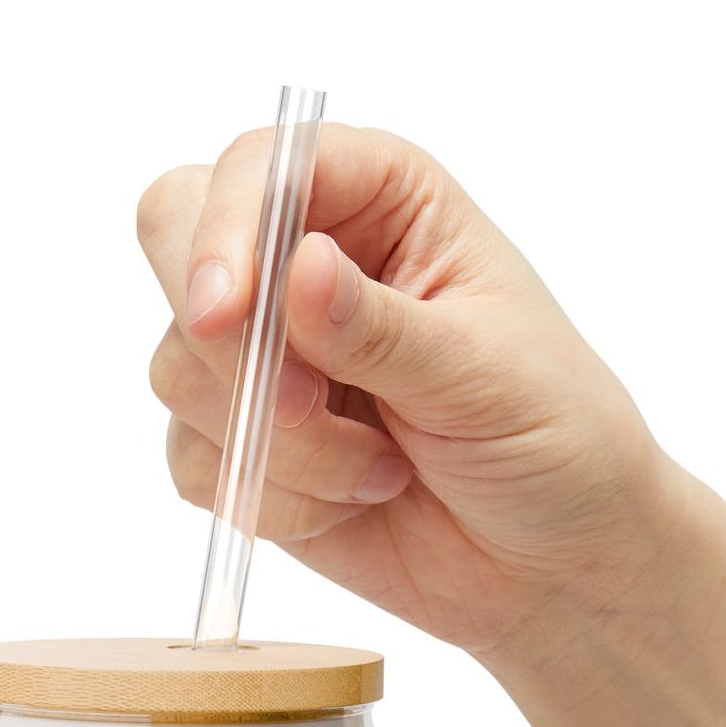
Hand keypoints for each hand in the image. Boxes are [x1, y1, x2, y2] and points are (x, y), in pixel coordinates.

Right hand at [138, 124, 681, 660]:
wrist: (551, 560)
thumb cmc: (550, 436)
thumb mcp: (481, 372)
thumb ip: (379, 327)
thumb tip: (298, 267)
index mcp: (379, 198)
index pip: (259, 167)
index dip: (225, 230)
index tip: (226, 316)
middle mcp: (305, 260)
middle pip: (174, 240)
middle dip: (223, 340)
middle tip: (300, 406)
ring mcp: (265, 355)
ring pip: (180, 369)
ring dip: (277, 443)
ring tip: (379, 470)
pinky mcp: (244, 444)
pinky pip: (194, 460)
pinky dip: (269, 498)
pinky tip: (353, 502)